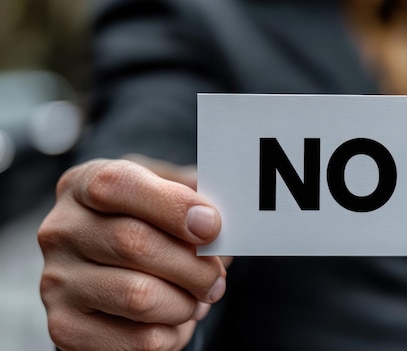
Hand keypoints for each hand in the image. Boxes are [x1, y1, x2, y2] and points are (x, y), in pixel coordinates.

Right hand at [38, 156, 225, 349]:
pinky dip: (172, 333)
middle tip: (216, 277)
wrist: (110, 279)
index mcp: (83, 185)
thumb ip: (190, 195)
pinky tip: (173, 320)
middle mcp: (61, 231)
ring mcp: (57, 282)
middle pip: (134, 243)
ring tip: (196, 298)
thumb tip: (214, 214)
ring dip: (186, 303)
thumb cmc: (147, 228)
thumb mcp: (164, 196)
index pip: (117, 184)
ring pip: (139, 296)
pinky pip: (139, 339)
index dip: (172, 205)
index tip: (211, 226)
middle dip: (193, 265)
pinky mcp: (67, 329)